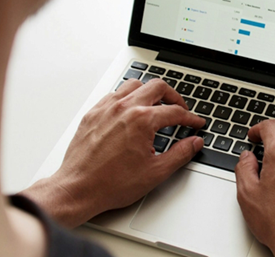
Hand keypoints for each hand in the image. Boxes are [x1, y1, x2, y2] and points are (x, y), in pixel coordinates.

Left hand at [21, 78, 205, 227]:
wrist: (79, 189)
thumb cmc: (111, 183)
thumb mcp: (155, 172)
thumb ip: (180, 154)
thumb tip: (194, 143)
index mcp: (142, 120)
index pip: (175, 112)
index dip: (190, 118)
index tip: (195, 123)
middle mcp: (124, 108)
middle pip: (157, 87)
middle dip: (174, 97)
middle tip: (180, 109)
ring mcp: (106, 108)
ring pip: (134, 85)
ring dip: (149, 92)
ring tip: (156, 105)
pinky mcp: (92, 114)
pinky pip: (113, 94)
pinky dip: (127, 98)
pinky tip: (130, 110)